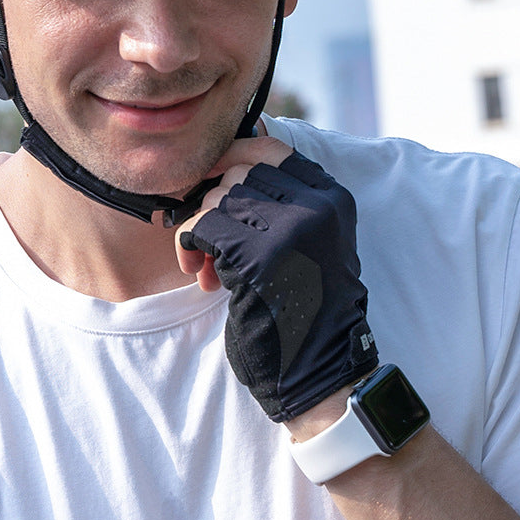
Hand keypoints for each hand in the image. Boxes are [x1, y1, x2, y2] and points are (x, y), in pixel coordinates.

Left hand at [176, 140, 377, 422]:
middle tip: (210, 242)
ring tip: (209, 267)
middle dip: (213, 204)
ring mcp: (290, 229)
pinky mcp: (259, 257)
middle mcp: (315, 206)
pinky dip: (188, 247)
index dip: (233, 156)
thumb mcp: (307, 241)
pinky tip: (200, 273)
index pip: (272, 148)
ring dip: (201, 232)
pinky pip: (201, 227)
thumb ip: (280, 201)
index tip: (212, 176)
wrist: (318, 371)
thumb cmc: (302, 307)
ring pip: (216, 199)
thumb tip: (222, 159)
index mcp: (331, 197)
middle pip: (238, 173)